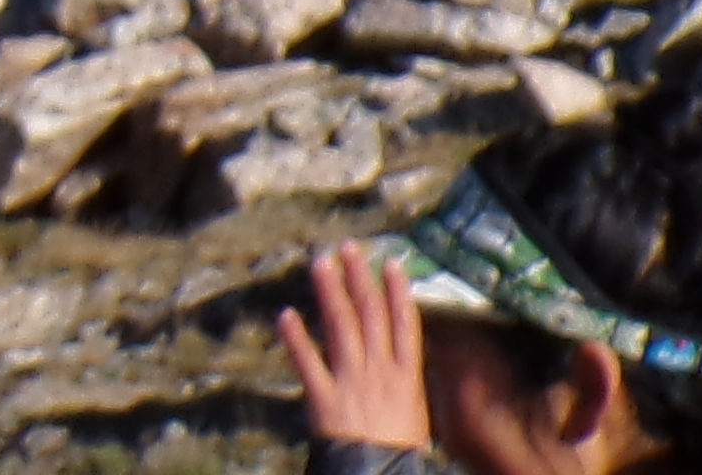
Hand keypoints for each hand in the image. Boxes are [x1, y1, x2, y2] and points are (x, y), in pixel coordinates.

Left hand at [279, 240, 432, 451]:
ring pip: (340, 326)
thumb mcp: (415, 415)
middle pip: (370, 314)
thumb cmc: (398, 453)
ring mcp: (350, 382)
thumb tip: (400, 359)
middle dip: (359, 277)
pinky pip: (307, 362)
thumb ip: (403, 383)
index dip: (397, 291)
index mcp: (406, 377)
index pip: (403, 323)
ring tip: (320, 262)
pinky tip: (287, 314)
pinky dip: (296, 337)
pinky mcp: (324, 398)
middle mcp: (379, 371)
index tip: (390, 262)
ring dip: (330, 291)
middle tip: (349, 248)